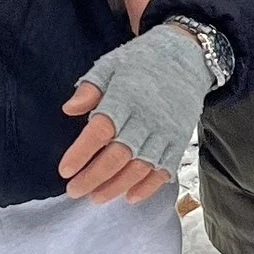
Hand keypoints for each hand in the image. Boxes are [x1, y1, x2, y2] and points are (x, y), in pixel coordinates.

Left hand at [59, 23, 216, 202]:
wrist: (188, 55)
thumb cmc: (143, 60)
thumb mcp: (112, 64)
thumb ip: (90, 88)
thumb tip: (68, 109)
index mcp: (125, 98)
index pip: (99, 132)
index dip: (81, 153)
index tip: (64, 170)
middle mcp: (145, 119)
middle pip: (117, 156)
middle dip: (93, 177)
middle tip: (74, 191)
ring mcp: (165, 132)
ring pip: (139, 168)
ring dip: (116, 186)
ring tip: (96, 197)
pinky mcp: (179, 140)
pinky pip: (164, 170)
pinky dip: (148, 187)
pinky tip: (130, 197)